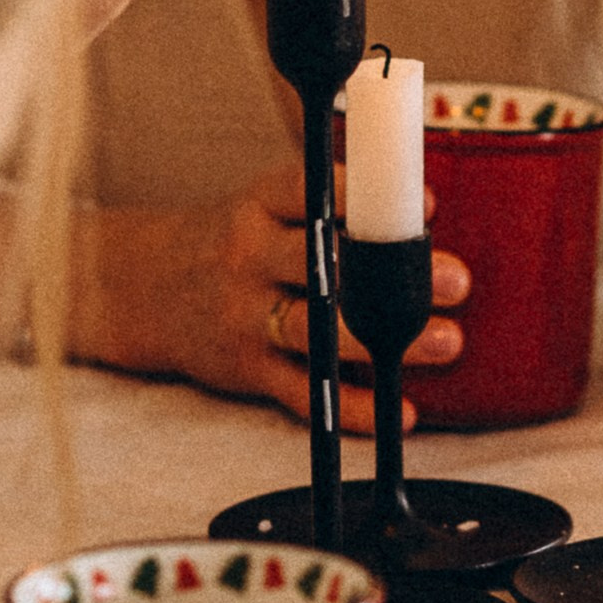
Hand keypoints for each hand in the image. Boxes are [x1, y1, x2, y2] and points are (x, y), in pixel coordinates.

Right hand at [69, 163, 470, 434]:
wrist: (147, 289)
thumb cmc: (234, 243)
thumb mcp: (267, 208)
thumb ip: (329, 208)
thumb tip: (420, 212)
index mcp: (259, 205)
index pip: (311, 192)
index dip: (367, 199)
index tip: (423, 206)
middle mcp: (248, 256)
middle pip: (323, 263)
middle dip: (391, 273)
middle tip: (455, 280)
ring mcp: (244, 316)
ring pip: (315, 329)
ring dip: (382, 339)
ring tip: (444, 341)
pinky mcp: (246, 369)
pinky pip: (302, 393)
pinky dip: (349, 406)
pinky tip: (395, 411)